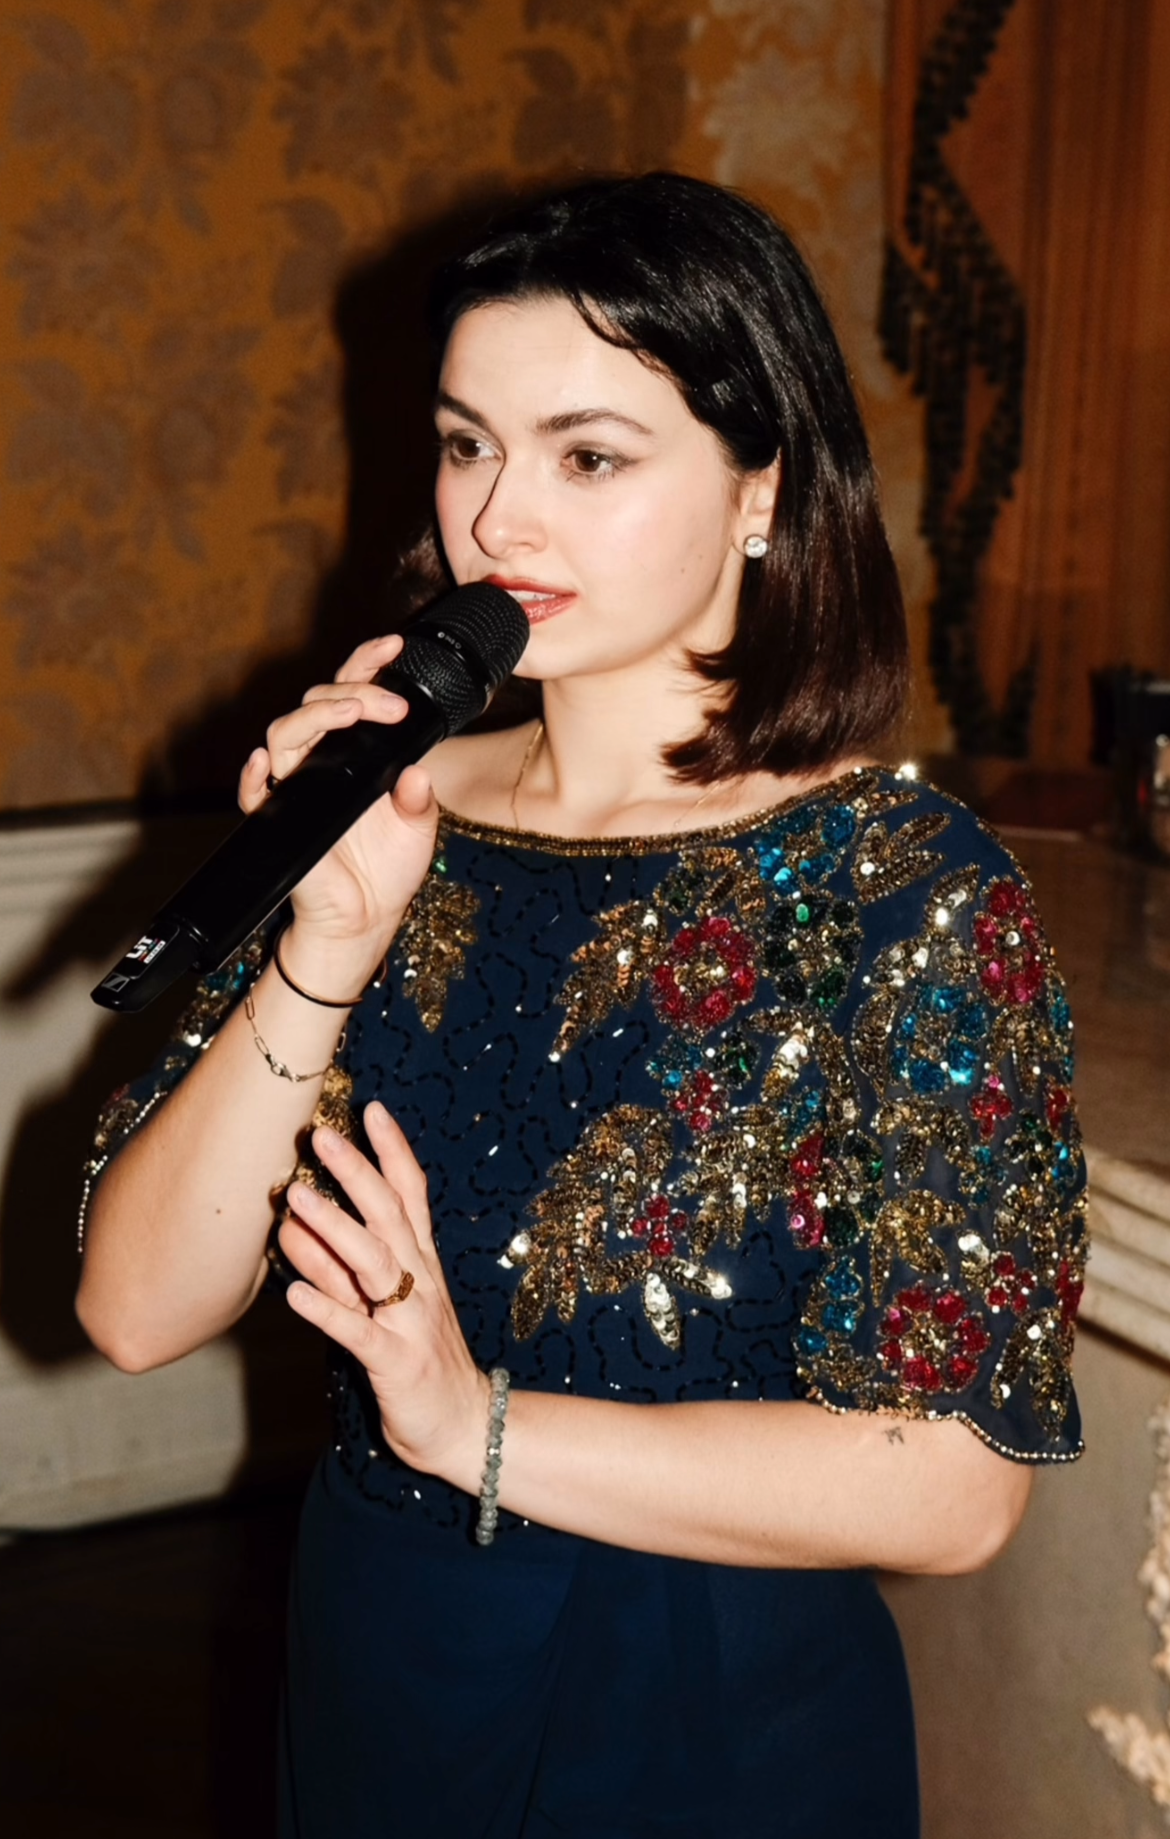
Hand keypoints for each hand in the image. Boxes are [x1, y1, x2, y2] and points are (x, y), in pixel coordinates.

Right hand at [237, 634, 439, 951]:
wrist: (365, 921)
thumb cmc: (387, 870)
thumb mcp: (419, 828)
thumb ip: (420, 800)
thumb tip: (417, 774)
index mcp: (355, 752)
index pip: (352, 693)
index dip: (367, 664)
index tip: (394, 646)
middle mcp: (321, 761)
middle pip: (316, 703)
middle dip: (352, 690)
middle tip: (389, 703)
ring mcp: (296, 787)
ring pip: (284, 733)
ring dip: (317, 716)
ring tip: (353, 712)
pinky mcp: (277, 820)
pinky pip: (254, 793)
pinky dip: (254, 777)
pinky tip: (266, 764)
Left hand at [279, 1101, 488, 1487]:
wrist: (462, 1426)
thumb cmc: (416, 1359)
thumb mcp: (378, 1304)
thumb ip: (338, 1264)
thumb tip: (294, 1221)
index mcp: (421, 1263)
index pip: (411, 1195)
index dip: (392, 1151)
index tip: (371, 1109)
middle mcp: (421, 1282)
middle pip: (390, 1216)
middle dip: (356, 1173)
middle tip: (322, 1135)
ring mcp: (411, 1320)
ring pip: (374, 1263)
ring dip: (335, 1228)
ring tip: (297, 1199)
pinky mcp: (397, 1362)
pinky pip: (359, 1332)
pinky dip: (328, 1310)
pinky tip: (295, 1295)